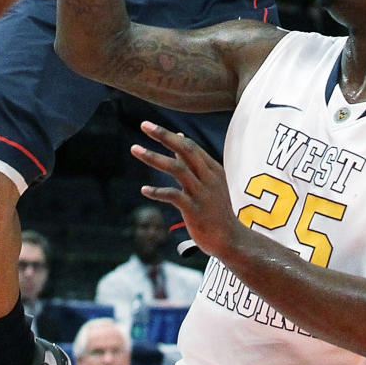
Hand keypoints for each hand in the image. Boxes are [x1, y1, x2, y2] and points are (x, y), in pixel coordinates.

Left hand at [132, 121, 236, 256]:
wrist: (231, 239)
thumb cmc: (216, 210)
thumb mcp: (210, 182)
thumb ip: (194, 162)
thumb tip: (180, 138)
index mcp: (212, 169)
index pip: (190, 146)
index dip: (170, 135)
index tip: (149, 126)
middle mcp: (208, 178)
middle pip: (185, 150)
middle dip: (164, 136)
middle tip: (144, 125)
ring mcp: (202, 193)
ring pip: (177, 169)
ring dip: (154, 157)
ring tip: (135, 149)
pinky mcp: (194, 210)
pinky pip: (174, 196)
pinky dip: (157, 192)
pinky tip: (144, 190)